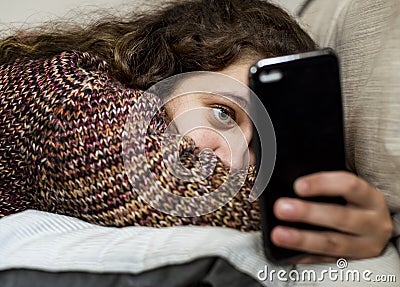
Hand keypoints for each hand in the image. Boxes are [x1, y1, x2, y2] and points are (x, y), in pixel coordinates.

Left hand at [271, 171, 392, 263]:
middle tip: (281, 208)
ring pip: (332, 243)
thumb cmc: (356, 204)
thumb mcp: (350, 192)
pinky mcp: (353, 263)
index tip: (298, 186)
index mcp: (371, 198)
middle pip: (339, 217)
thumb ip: (325, 188)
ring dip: (302, 239)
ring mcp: (365, 246)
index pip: (349, 185)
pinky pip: (326, 261)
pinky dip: (305, 257)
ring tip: (279, 234)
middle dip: (307, 212)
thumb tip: (290, 189)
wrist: (376, 229)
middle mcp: (373, 223)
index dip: (322, 184)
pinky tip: (289, 253)